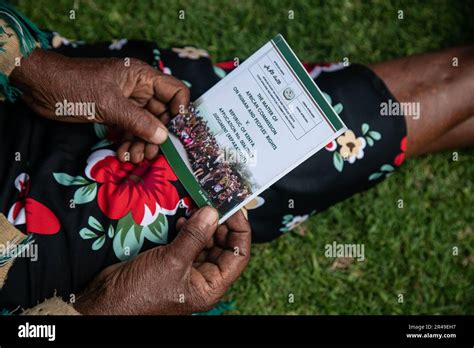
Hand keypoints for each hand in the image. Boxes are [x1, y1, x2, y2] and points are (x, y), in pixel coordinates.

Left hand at [10, 49, 189, 149]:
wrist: (40, 86)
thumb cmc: (75, 86)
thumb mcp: (109, 104)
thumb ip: (138, 121)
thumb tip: (163, 138)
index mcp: (143, 77)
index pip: (176, 92)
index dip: (180, 112)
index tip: (176, 134)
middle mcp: (139, 89)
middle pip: (162, 115)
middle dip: (157, 136)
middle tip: (149, 154)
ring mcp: (127, 103)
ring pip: (146, 126)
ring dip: (142, 143)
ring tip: (133, 158)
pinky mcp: (115, 114)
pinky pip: (131, 131)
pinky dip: (129, 143)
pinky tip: (123, 154)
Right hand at [73, 207, 250, 314]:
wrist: (106, 301)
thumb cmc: (142, 290)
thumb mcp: (172, 261)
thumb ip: (195, 236)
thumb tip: (213, 212)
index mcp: (211, 286)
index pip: (239, 255)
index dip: (240, 230)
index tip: (234, 208)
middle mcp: (203, 278)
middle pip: (224, 246)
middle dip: (221, 224)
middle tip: (214, 202)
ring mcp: (188, 269)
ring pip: (206, 242)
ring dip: (204, 224)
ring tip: (197, 207)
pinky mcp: (173, 261)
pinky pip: (189, 241)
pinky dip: (189, 229)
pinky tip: (183, 220)